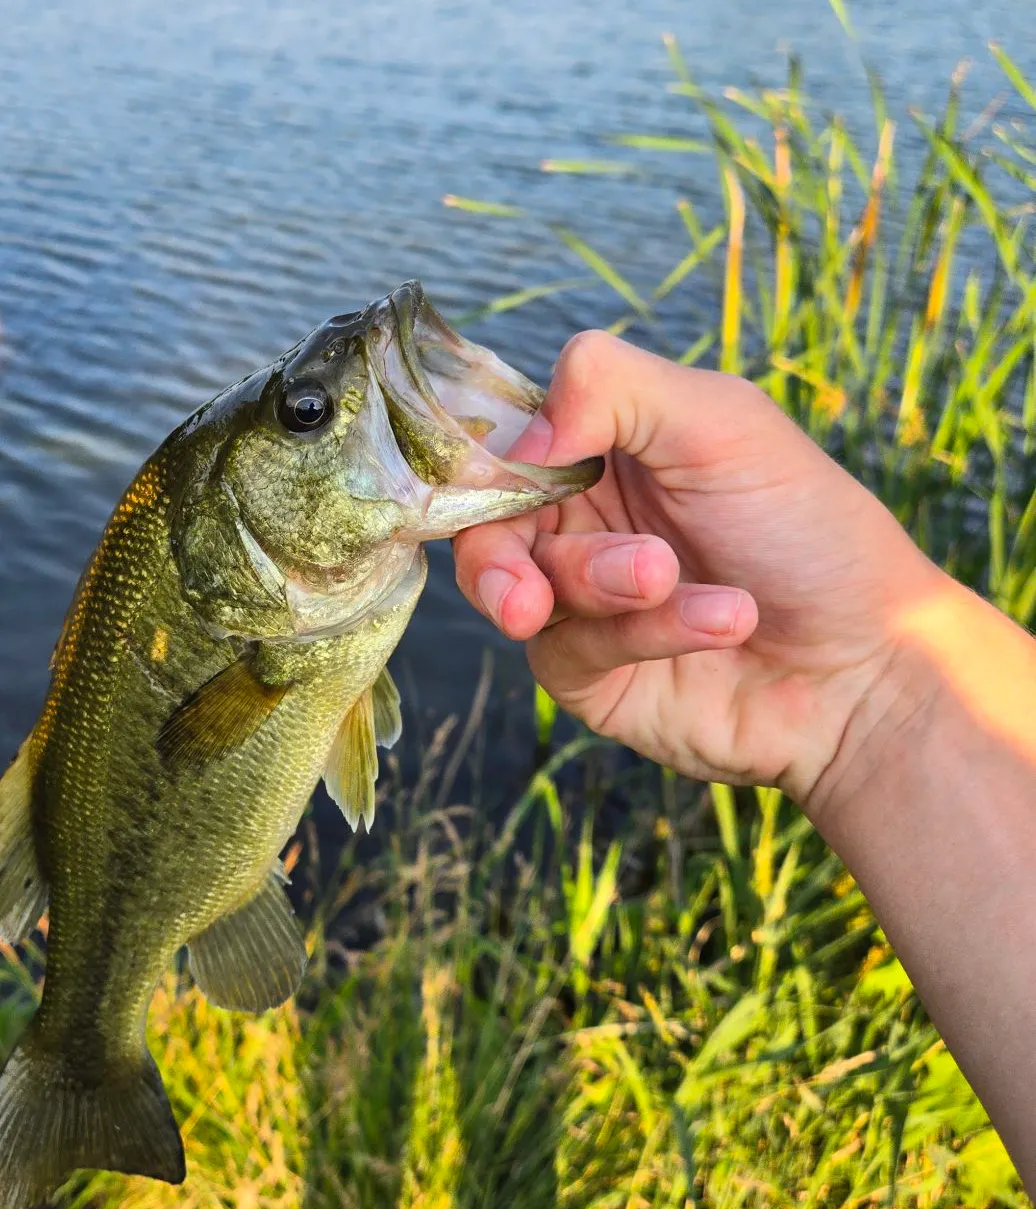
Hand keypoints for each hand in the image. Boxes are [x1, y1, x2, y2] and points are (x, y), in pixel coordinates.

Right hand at [452, 331, 950, 806]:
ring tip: (669, 578)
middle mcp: (583, 525)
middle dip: (500, 557)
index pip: (503, 447)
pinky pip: (573, 650)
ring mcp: (582, 604)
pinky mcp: (592, 677)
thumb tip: (520, 436)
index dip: (486, 465)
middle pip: (483, 531)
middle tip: (528, 594)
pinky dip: (647, 629)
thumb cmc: (810, 530)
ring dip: (597, 581)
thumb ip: (610, 388)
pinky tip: (724, 618)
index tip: (507, 476)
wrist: (869, 663)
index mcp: (604, 452)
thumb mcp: (721, 422)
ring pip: (521, 591)